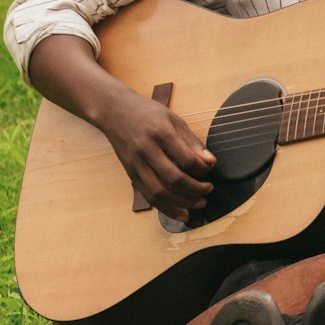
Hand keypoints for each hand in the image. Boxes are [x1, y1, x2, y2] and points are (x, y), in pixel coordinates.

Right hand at [95, 85, 215, 221]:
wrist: (113, 111)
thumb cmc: (147, 113)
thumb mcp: (174, 119)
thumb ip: (192, 141)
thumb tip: (211, 162)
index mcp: (161, 133)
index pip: (186, 159)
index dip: (202, 169)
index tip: (210, 170)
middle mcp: (146, 151)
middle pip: (173, 179)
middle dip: (195, 190)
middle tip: (208, 190)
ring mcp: (136, 164)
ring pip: (159, 192)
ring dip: (182, 203)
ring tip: (199, 203)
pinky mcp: (130, 174)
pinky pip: (148, 196)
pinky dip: (166, 208)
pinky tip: (181, 213)